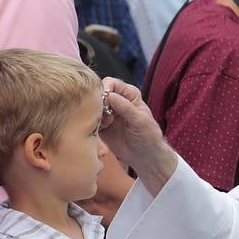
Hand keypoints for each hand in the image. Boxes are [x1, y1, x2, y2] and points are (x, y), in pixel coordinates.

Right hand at [99, 78, 177, 193]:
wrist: (144, 155)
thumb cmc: (148, 136)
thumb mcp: (140, 121)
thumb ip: (126, 108)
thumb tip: (110, 96)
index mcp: (129, 94)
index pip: (112, 83)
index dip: (105, 87)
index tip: (104, 99)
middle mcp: (116, 101)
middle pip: (98, 92)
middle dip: (97, 101)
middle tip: (104, 115)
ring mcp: (107, 113)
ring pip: (92, 106)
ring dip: (95, 114)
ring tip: (106, 124)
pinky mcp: (100, 125)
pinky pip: (90, 120)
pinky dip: (91, 123)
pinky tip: (101, 130)